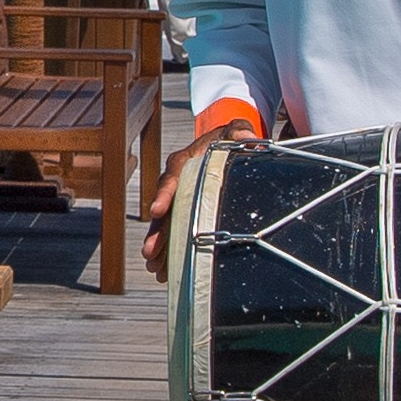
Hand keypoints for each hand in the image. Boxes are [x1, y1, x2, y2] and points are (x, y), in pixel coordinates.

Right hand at [147, 114, 257, 273]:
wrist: (220, 145)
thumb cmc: (228, 138)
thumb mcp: (234, 130)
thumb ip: (240, 131)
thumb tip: (249, 138)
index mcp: (185, 161)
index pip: (173, 177)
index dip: (164, 194)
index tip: (157, 211)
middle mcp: (176, 182)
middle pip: (164, 208)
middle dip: (157, 231)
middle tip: (151, 252)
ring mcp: (177, 198)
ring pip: (165, 224)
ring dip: (160, 247)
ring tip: (155, 268)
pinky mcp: (182, 211)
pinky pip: (173, 232)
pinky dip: (169, 250)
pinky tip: (165, 271)